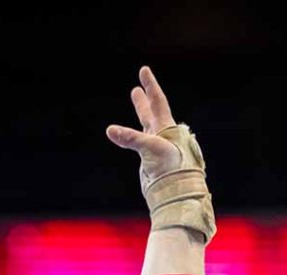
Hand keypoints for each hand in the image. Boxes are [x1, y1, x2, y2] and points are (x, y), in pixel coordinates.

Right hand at [105, 66, 184, 190]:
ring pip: (145, 127)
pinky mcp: (151, 161)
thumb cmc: (171, 168)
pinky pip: (140, 144)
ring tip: (136, 100)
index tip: (144, 70)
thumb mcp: (151, 148)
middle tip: (137, 88)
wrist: (176, 192)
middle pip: (151, 112)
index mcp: (167, 128)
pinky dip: (132, 137)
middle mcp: (162, 136)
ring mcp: (157, 148)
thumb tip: (110, 130)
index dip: (151, 85)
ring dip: (140, 114)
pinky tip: (128, 136)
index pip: (158, 101)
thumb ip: (131, 138)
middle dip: (144, 99)